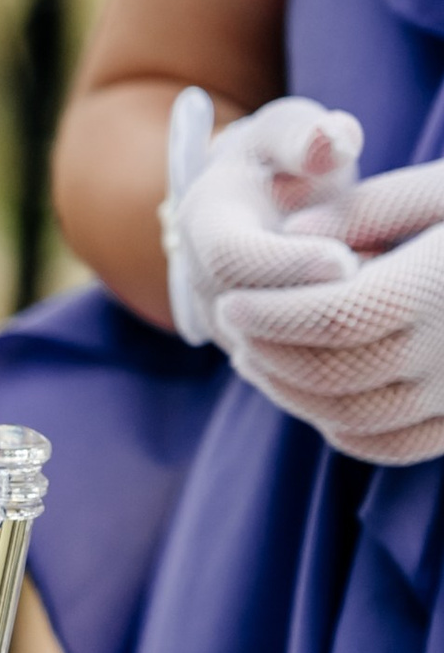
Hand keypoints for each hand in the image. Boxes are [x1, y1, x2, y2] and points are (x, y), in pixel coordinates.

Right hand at [161, 91, 362, 346]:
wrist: (255, 203)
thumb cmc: (280, 159)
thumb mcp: (289, 132)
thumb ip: (308, 135)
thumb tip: (332, 141)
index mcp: (205, 227)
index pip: (232, 260)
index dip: (286, 264)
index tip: (346, 259)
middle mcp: (204, 285)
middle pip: (252, 316)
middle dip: (315, 304)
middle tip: (377, 285)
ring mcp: (226, 325)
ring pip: (273, 350)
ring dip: (326, 331)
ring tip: (378, 295)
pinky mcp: (255, 352)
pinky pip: (291, 366)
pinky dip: (332, 349)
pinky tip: (375, 318)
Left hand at [214, 215, 443, 464]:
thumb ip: (368, 208)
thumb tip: (294, 233)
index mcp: (443, 285)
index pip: (335, 317)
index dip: (271, 315)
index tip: (230, 301)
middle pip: (332, 371)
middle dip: (268, 352)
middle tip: (233, 325)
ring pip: (350, 416)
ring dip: (288, 392)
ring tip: (254, 357)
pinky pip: (387, 444)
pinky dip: (336, 425)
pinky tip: (309, 392)